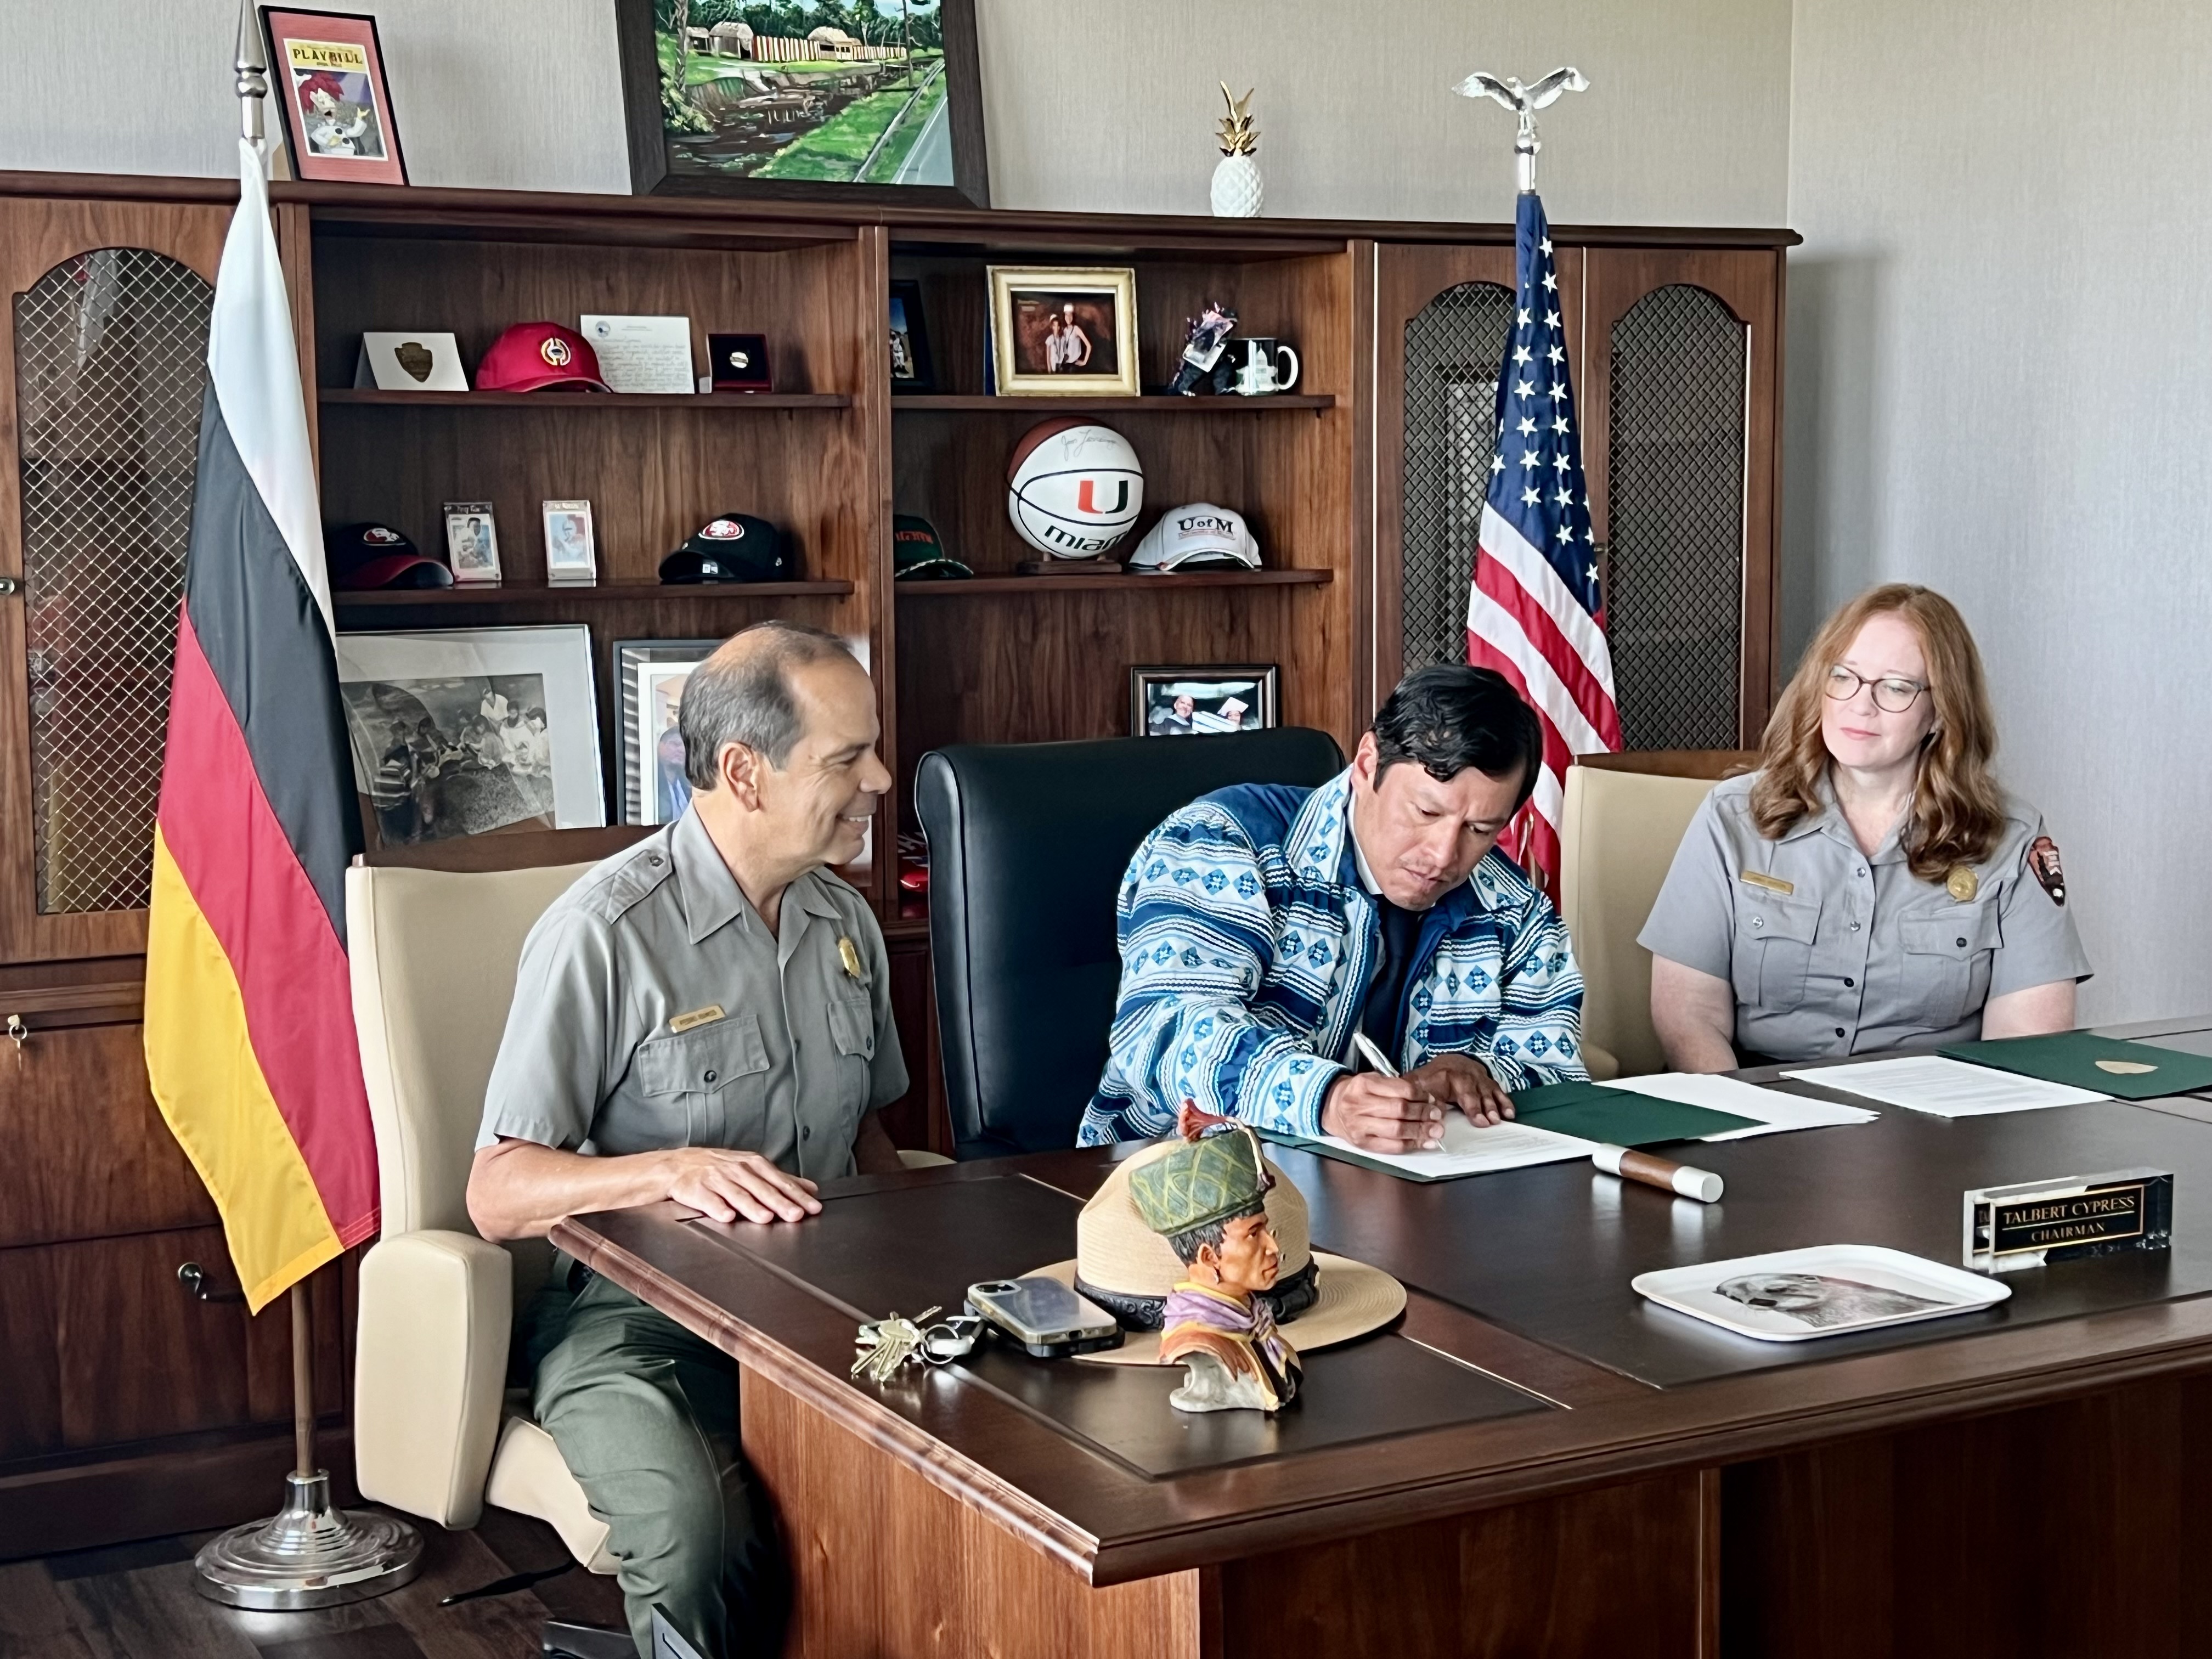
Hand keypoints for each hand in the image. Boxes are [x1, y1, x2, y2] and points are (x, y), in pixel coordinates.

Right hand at [663, 1148, 821, 1224]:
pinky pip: (709, 1200)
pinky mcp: (696, 1190)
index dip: (797, 1195)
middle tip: (796, 1215)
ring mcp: (716, 1179)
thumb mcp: (751, 1167)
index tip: (813, 1208)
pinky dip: (718, 1208)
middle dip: (780, 1202)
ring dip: (752, 1206)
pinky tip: (727, 1216)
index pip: (780, 1181)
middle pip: (762, 1189)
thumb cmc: (719, 1168)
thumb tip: (811, 1189)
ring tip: (766, 1218)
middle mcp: (737, 1170)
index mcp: (753, 1165)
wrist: (677, 1166)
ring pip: (737, 1194)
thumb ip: (781, 1180)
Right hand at [1321, 1070, 1444, 1151]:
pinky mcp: (1363, 1144)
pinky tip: (1426, 1143)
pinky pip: (1392, 1147)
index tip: (1432, 1099)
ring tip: (1437, 1130)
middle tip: (1438, 1115)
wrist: (1332, 1108)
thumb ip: (1396, 1087)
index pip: (1400, 1089)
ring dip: (1421, 1131)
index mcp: (1364, 1084)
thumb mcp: (1373, 1080)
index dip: (1420, 1095)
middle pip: (1399, 1110)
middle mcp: (1359, 1105)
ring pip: (1397, 1130)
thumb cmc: (1359, 1093)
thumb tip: (1429, 1100)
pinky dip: (1412, 1145)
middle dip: (1423, 1113)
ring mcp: (1359, 1126)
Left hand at [1402, 1053, 1514, 1126]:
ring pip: (1489, 1091)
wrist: (1449, 1063)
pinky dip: (1505, 1102)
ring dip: (1495, 1106)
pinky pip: (1498, 1091)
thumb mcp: (1418, 1084)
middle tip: (1490, 1122)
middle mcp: (1467, 1076)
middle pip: (1477, 1093)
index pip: (1461, 1092)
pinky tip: (1510, 1113)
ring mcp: (1479, 1079)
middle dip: (1484, 1108)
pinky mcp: (1488, 1082)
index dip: (1471, 1107)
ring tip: (1500, 1119)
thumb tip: (1418, 1111)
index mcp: (1448, 1076)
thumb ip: (1416, 1096)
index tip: (1478, 1121)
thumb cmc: (1431, 1079)